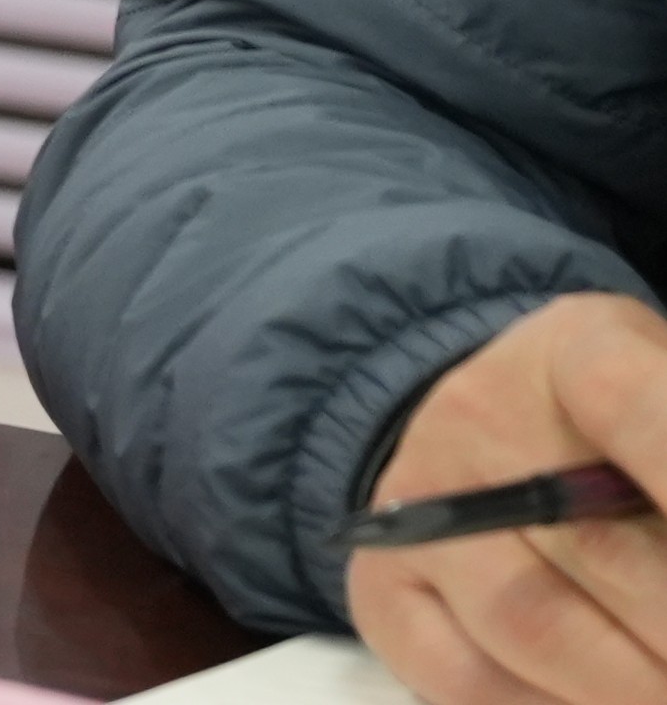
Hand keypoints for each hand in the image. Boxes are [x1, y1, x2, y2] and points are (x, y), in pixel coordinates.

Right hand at [353, 296, 666, 704]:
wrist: (502, 438)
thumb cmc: (630, 435)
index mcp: (576, 351)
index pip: (632, 403)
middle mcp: (476, 418)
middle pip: (602, 547)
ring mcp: (420, 507)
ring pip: (538, 627)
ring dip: (637, 685)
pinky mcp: (383, 588)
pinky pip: (468, 679)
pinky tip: (618, 696)